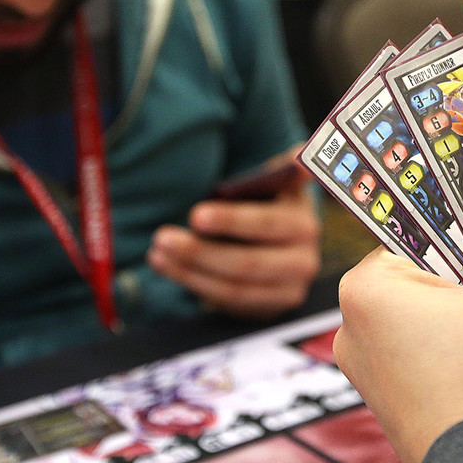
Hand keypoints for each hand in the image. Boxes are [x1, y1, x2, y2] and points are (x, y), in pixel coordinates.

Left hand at [148, 163, 320, 317]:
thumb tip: (297, 156)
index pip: (268, 222)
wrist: (280, 237)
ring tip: (158, 252)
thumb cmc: (266, 201)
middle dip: (199, 252)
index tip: (195, 216)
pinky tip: (168, 266)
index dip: (233, 221)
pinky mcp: (273, 306)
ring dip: (191, 271)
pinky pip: (230, 302)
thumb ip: (285, 169)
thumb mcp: (276, 181)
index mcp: (302, 217)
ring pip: (235, 287)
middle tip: (161, 237)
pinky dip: (195, 284)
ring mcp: (292, 287)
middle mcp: (305, 256)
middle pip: (248, 262)